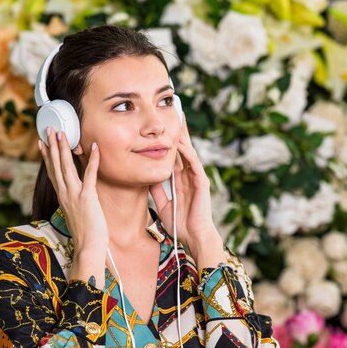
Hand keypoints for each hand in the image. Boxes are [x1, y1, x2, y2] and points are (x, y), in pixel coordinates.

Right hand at [39, 127, 107, 283]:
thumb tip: (78, 197)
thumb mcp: (78, 214)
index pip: (52, 173)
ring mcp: (74, 195)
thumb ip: (76, 202)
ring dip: (64, 148)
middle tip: (50, 129)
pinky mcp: (87, 198)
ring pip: (66, 167)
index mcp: (63, 197)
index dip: (47, 157)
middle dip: (52, 145)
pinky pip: (89, 175)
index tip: (42, 143)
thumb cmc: (87, 235)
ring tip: (63, 133)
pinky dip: (92, 160)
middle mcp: (65, 194)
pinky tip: (94, 147)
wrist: (88, 248)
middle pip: (56, 166)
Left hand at [149, 116, 223, 266]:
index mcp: (180, 179)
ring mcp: (195, 177)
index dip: (167, 140)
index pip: (173, 154)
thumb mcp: (162, 203)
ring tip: (177, 118)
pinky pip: (193, 163)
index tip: (160, 126)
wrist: (193, 236)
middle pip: (182, 147)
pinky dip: (186, 152)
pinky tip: (179, 141)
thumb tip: (145, 177)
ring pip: (188, 151)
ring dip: (182, 135)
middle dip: (177, 130)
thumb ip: (156, 190)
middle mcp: (188, 175)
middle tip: (172, 111)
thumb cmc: (179, 223)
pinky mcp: (201, 182)